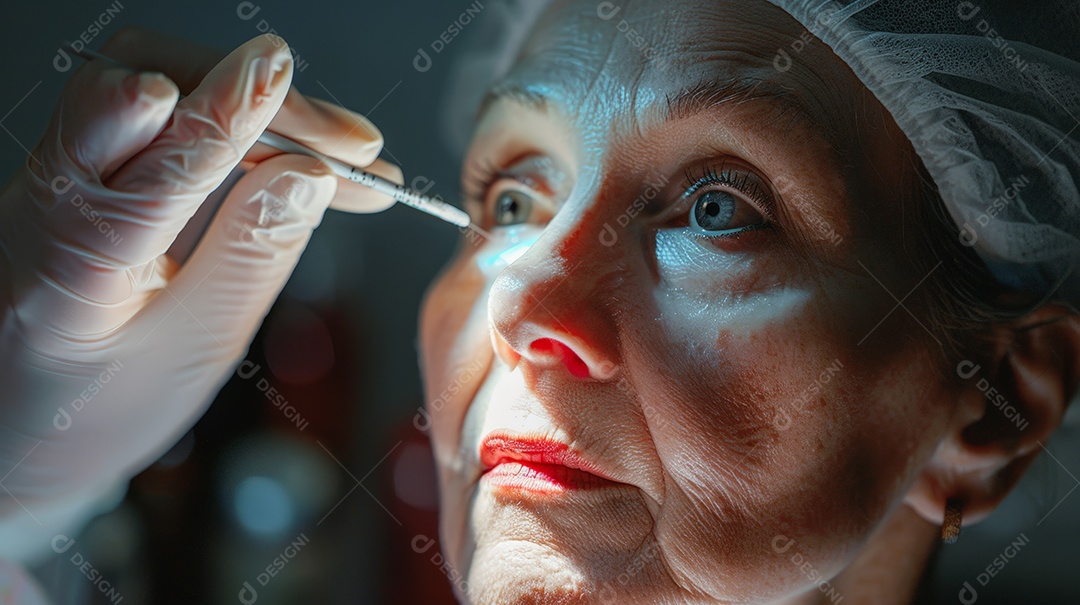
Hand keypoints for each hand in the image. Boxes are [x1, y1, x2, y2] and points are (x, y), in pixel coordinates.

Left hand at [0, 28, 399, 560]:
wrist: (20, 427)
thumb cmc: (102, 407)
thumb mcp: (195, 349)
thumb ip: (252, 256)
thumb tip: (308, 175)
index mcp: (67, 264)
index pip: (152, 163)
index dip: (224, 113)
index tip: (277, 75)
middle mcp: (44, 200)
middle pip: (137, 86)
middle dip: (249, 97)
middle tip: (350, 142)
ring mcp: (53, 175)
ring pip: (147, 86)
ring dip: (249, 108)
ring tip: (337, 156)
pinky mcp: (79, 165)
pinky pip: (158, 118)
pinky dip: (233, 126)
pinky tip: (291, 158)